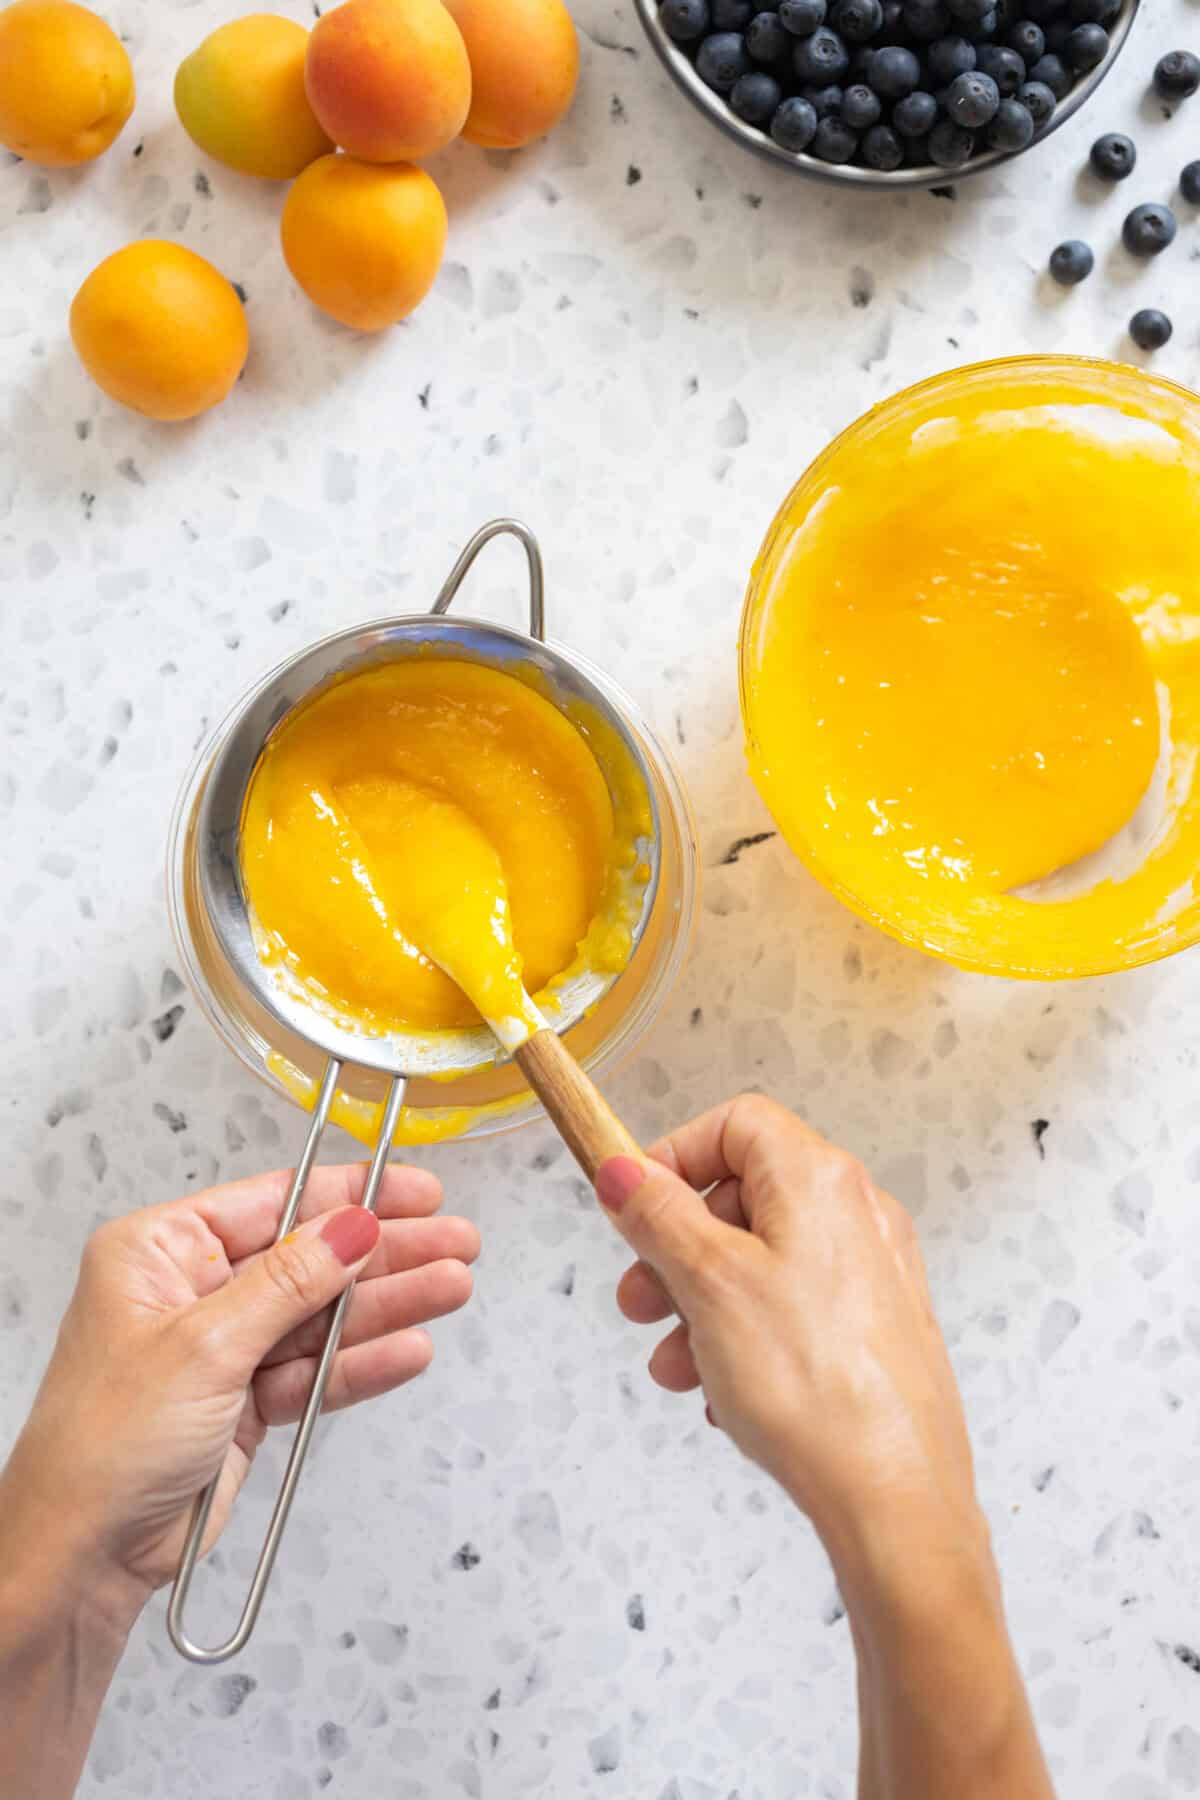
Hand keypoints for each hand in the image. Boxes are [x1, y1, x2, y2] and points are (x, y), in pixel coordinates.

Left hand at [0, 1164, 477, 1625]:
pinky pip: (317, 1371)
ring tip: (452, 1287)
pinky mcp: (245, 1404)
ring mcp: (222, 1350)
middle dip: (384, 1251)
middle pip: (309, 1257)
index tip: (414, 1189)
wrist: (83, 1555)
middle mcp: (191, 1293)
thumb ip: (289, 1284)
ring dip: (387, 1305)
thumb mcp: (203, 1345)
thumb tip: (351, 1227)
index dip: (349, 1194)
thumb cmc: (101, 1444)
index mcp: (159, 1252)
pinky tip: (410, 1347)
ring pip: (323, 1315)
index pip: (273, 1202)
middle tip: (455, 1242)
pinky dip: (364, 1362)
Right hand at [598, 1095, 979, 1567]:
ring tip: (676, 1369)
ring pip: (762, 1263)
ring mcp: (873, 1274)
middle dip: (676, 1248)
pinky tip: (724, 1397)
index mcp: (821, 1180)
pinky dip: (747, 1338)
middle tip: (638, 1303)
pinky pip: (793, 1311)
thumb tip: (622, 1168)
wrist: (896, 1497)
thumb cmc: (813, 1386)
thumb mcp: (709, 1284)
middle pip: (744, 1197)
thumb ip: (659, 1215)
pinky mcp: (877, 1331)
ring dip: (702, 1305)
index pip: (736, 1123)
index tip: (633, 1207)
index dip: (675, 1156)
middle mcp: (858, 1214)